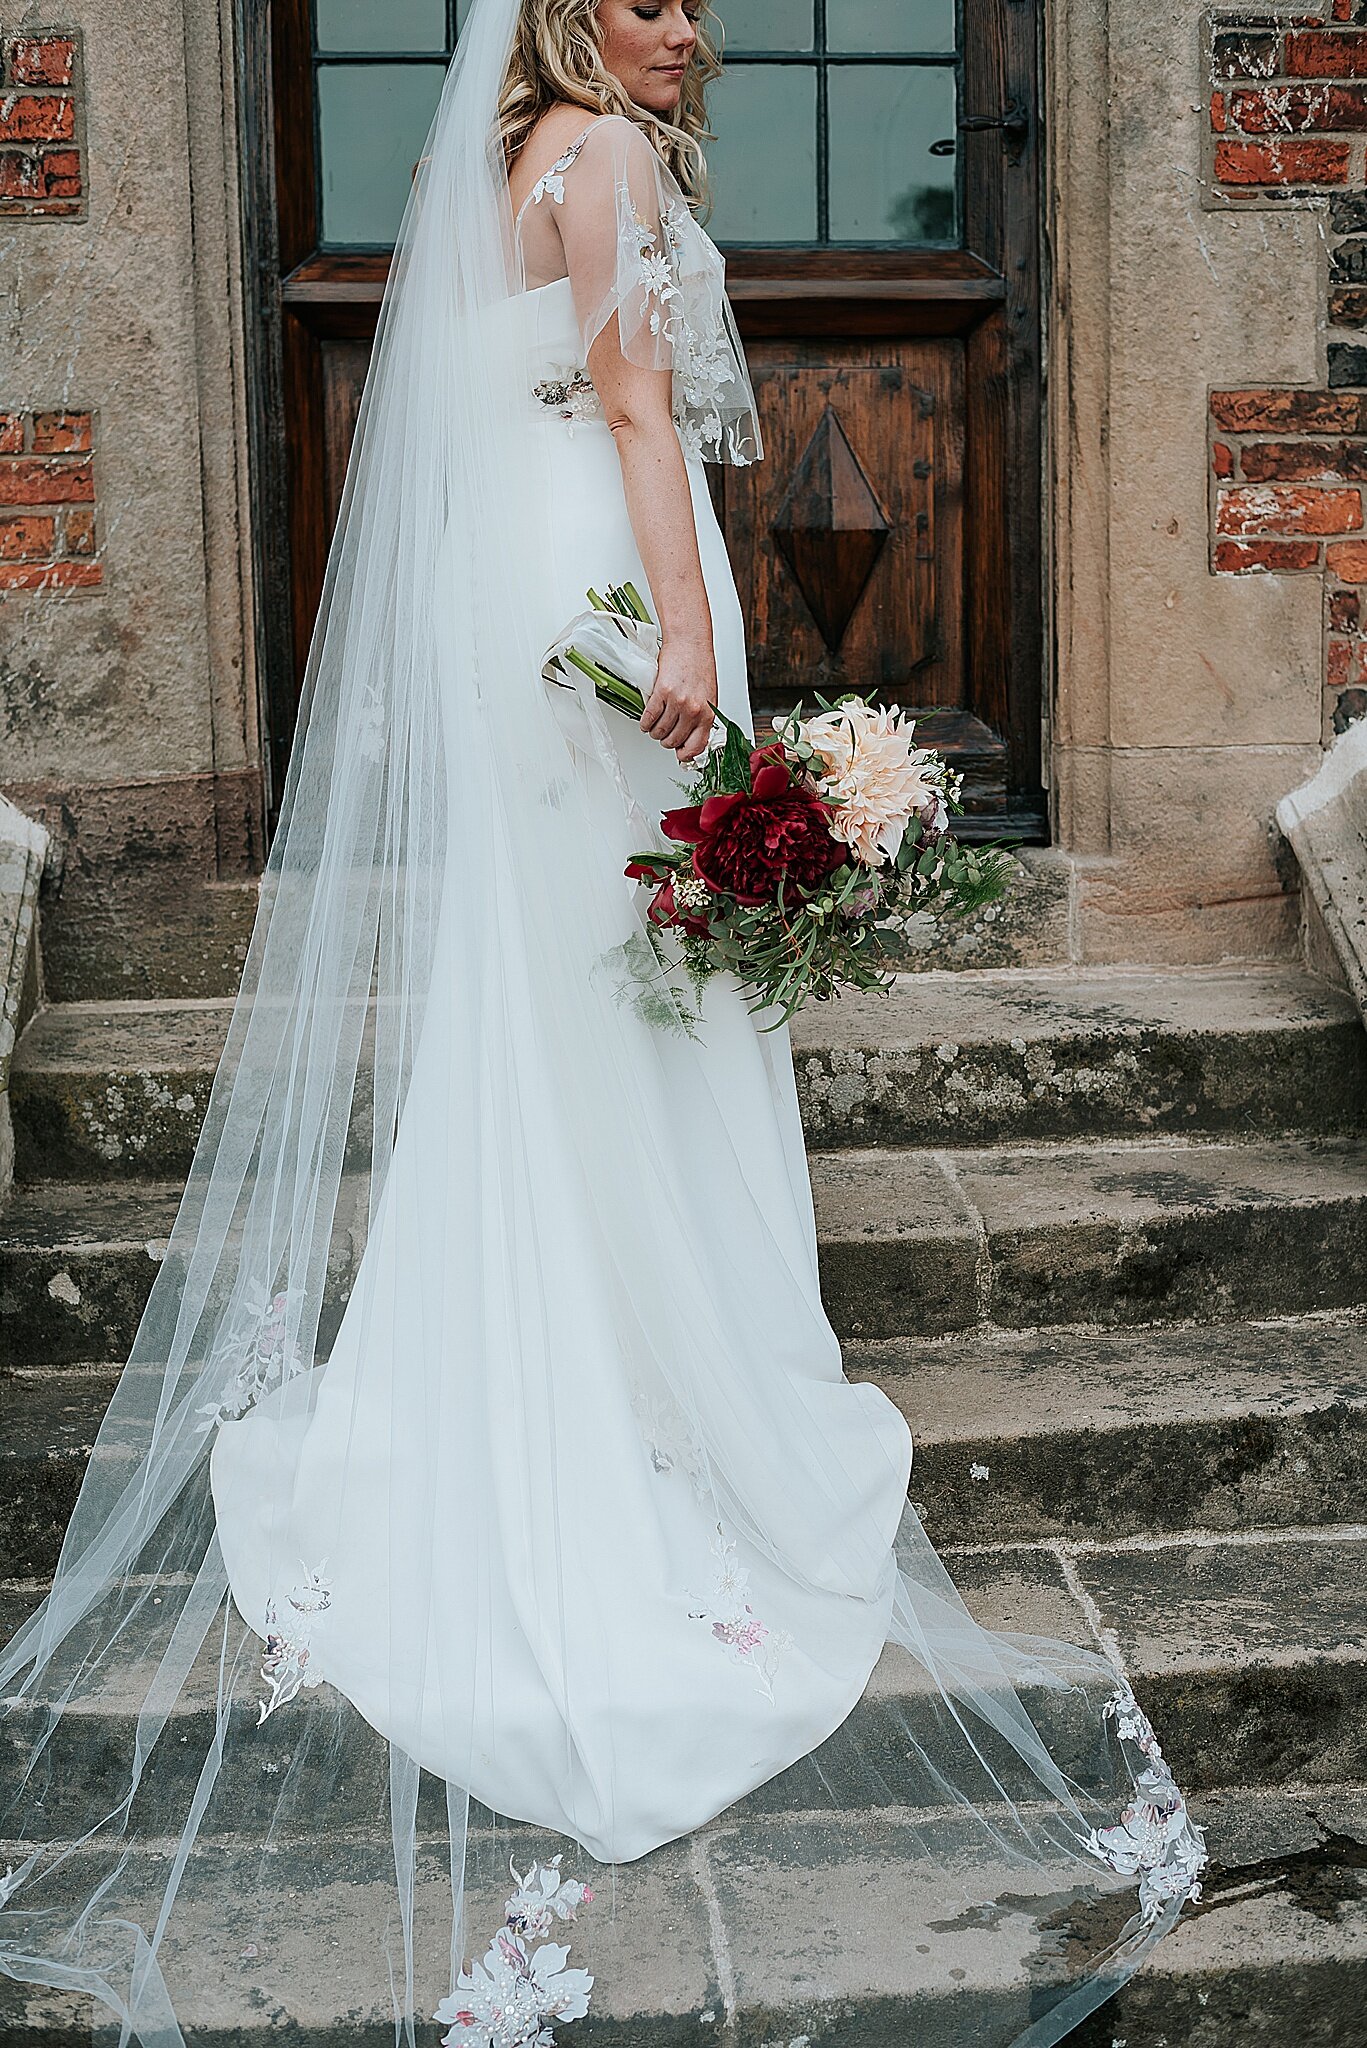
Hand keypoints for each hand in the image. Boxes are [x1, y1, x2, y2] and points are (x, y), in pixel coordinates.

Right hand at [640, 635, 717, 761]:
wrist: (690, 643)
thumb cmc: (699, 666)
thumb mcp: (708, 697)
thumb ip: (700, 718)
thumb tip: (690, 737)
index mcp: (707, 714)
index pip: (696, 746)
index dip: (685, 754)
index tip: (679, 754)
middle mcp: (693, 710)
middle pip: (674, 741)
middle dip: (666, 741)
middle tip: (664, 734)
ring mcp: (677, 702)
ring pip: (660, 732)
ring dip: (654, 732)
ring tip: (655, 726)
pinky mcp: (662, 693)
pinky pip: (649, 718)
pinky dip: (645, 723)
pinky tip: (646, 721)